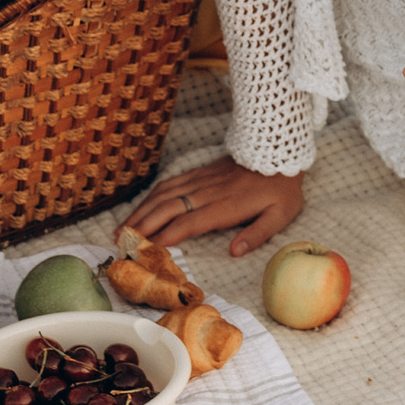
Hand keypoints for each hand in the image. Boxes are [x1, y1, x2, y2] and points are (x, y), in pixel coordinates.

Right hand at [121, 157, 304, 256]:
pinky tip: (141, 207)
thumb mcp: (280, 215)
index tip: (148, 248)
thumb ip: (257, 234)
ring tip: (123, 228)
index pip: (190, 222)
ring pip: (163, 195)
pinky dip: (151, 196)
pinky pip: (170, 184)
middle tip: (122, 242)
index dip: (167, 235)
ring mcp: (200, 180)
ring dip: (141, 211)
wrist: (278, 151)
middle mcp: (207, 192)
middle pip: (168, 208)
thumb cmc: (281, 188)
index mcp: (226, 206)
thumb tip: (235, 252)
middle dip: (143, 225)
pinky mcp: (199, 173)